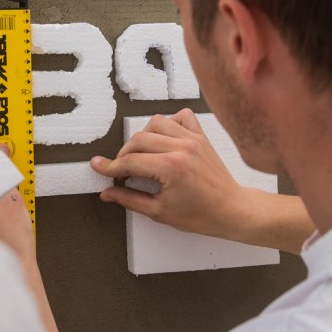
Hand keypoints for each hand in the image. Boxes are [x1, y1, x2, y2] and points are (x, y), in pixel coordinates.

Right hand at [90, 109, 244, 238]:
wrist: (231, 210)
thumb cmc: (201, 215)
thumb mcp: (159, 212)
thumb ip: (129, 200)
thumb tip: (107, 193)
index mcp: (171, 168)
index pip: (130, 161)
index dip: (111, 167)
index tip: (99, 167)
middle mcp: (182, 148)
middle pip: (139, 139)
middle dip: (124, 154)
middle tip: (121, 170)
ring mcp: (193, 139)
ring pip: (156, 122)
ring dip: (143, 136)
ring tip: (141, 153)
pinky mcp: (201, 136)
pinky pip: (182, 116)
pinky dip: (169, 122)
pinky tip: (165, 138)